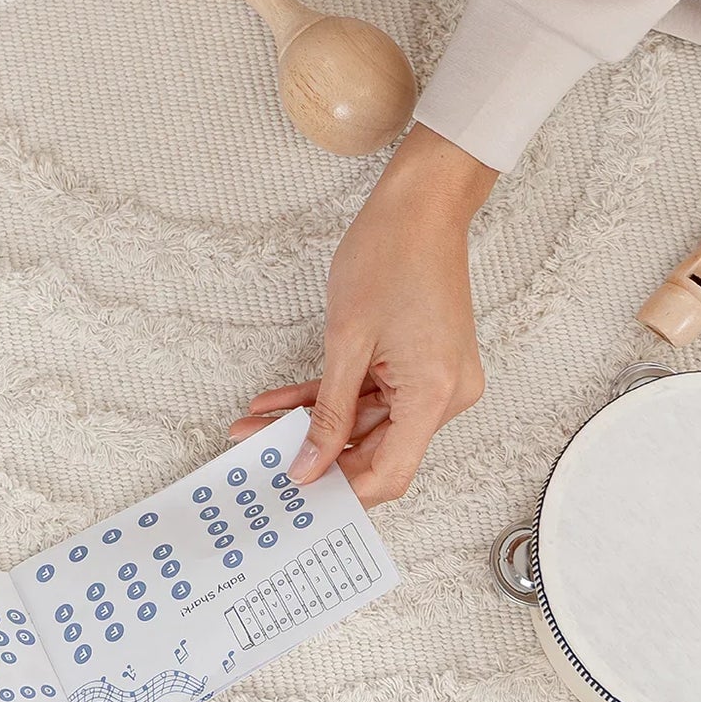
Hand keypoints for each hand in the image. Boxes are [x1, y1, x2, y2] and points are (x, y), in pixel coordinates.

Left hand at [229, 126, 496, 504]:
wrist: (420, 205)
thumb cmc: (390, 256)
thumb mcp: (346, 341)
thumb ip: (329, 412)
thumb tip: (308, 465)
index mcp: (435, 396)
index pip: (389, 473)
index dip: (340, 490)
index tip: (295, 496)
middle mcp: (445, 396)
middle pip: (376, 451)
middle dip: (313, 454)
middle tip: (257, 456)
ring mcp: (434, 380)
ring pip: (365, 423)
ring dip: (312, 425)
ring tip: (255, 425)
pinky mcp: (419, 365)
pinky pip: (371, 395)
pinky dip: (329, 399)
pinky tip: (279, 403)